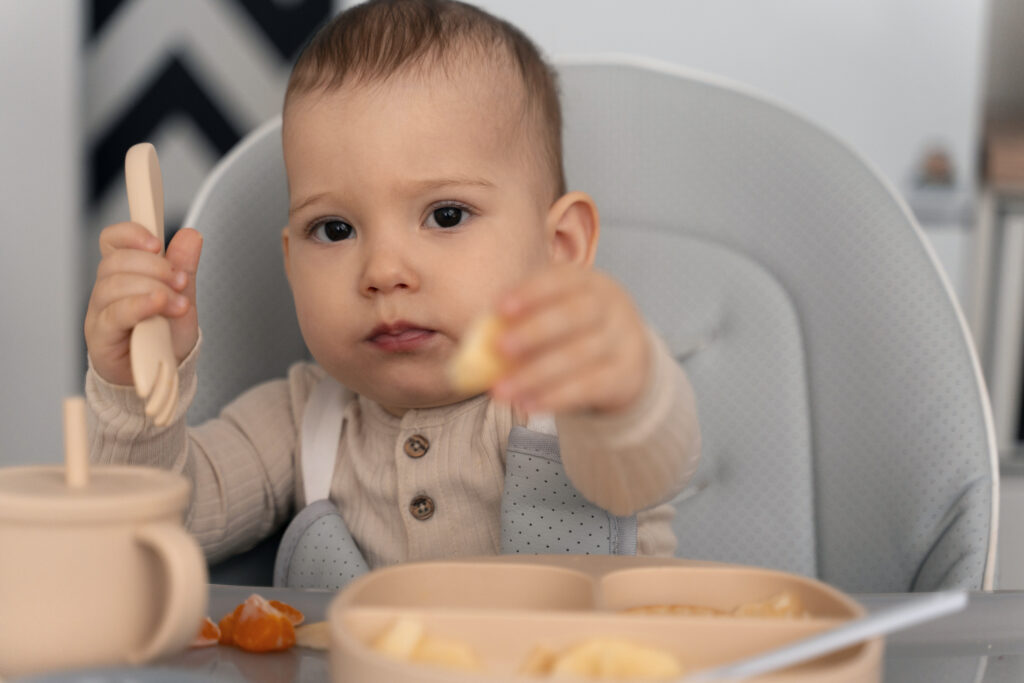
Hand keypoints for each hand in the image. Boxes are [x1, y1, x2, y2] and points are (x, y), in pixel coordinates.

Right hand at [84, 223, 202, 385]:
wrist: (163, 376)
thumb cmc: (165, 337)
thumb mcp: (183, 297)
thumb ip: (184, 267)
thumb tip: (190, 235)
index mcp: (124, 274)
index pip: (112, 241)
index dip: (130, 234)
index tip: (156, 243)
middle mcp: (107, 290)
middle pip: (116, 261)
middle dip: (155, 267)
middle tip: (181, 282)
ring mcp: (101, 312)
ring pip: (114, 285)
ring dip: (153, 288)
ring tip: (179, 304)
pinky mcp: (101, 335)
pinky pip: (115, 313)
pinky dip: (140, 305)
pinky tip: (159, 306)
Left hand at [491, 265, 649, 414]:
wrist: (626, 359)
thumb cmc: (573, 332)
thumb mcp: (555, 315)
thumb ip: (521, 321)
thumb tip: (476, 340)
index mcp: (588, 282)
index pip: (562, 279)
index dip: (531, 292)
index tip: (500, 308)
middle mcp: (611, 306)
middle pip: (576, 314)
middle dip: (534, 331)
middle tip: (499, 348)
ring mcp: (623, 341)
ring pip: (580, 356)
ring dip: (535, 375)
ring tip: (501, 391)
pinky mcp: (626, 375)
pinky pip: (590, 387)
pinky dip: (556, 398)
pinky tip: (528, 406)